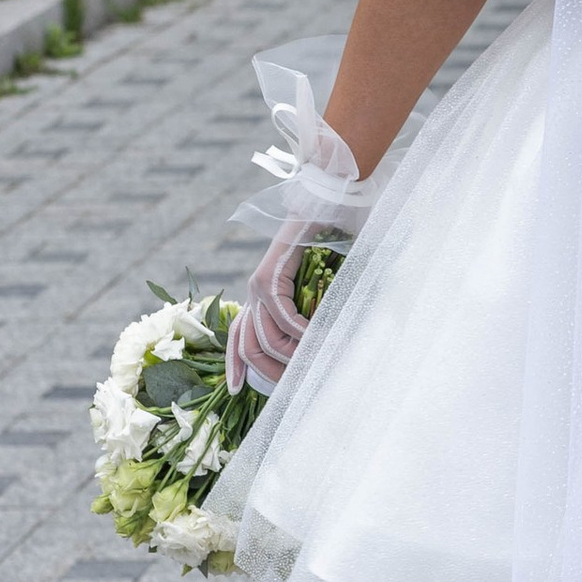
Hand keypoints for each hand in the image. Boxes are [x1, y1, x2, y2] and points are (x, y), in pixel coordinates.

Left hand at [227, 56, 364, 393]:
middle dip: (272, 374)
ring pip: (263, 337)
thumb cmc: (345, 231)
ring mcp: (261, 278)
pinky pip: (278, 313)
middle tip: (300, 385)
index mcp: (265, 291)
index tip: (239, 392)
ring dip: (290, 357)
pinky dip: (300, 331)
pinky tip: (318, 338)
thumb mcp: (335, 280)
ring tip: (318, 362)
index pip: (239, 338)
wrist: (342, 189)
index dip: (236, 368)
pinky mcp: (272, 268)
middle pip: (249, 347)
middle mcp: (255, 287)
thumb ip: (330, 309)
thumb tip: (341, 347)